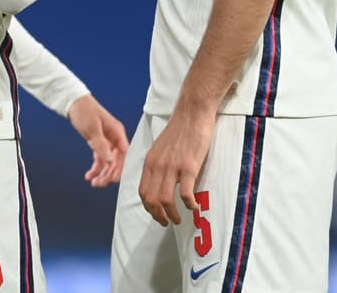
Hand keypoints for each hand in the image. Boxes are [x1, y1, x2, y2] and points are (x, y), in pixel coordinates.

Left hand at [66, 94, 128, 187]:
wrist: (73, 102)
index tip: (114, 178)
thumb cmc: (84, 110)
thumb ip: (101, 145)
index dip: (120, 167)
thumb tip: (110, 161)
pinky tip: (89, 175)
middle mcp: (114, 138)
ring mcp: (107, 142)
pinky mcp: (98, 143)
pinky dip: (95, 168)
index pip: (124, 154)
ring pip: (108, 162)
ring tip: (94, 183)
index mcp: (117, 132)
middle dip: (109, 173)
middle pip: (116, 161)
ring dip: (102, 173)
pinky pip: (99, 159)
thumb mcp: (92, 128)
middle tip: (100, 183)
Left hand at [138, 110, 214, 225]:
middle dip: (158, 216)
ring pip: (165, 200)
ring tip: (179, 219)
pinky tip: (194, 208)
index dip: (148, 207)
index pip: (142, 191)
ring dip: (172, 214)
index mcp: (149, 162)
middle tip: (167, 222)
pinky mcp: (188, 166)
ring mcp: (172, 167)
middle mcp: (157, 166)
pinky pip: (185, 193)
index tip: (156, 215)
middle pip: (151, 199)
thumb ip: (157, 164)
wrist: (191, 114)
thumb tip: (158, 182)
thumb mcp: (160, 148)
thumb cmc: (179, 130)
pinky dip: (189, 205)